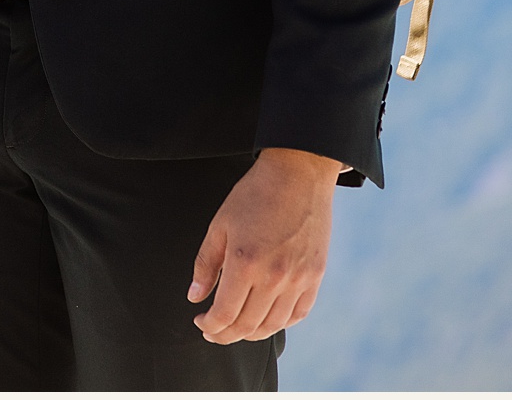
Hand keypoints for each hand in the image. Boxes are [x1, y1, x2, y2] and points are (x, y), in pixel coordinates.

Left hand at [188, 148, 339, 343]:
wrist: (298, 177)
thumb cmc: (253, 196)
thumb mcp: (219, 225)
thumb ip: (205, 265)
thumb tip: (195, 298)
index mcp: (244, 264)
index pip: (225, 314)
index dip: (210, 325)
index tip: (201, 322)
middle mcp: (273, 277)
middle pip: (248, 325)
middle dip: (226, 334)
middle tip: (213, 331)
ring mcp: (298, 279)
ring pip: (273, 325)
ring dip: (251, 333)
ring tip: (237, 327)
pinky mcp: (316, 277)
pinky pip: (298, 313)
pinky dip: (280, 323)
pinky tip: (266, 318)